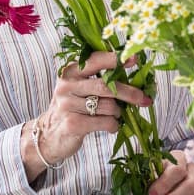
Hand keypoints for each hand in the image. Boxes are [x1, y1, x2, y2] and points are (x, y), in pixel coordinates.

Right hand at [33, 51, 151, 167]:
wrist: (50, 135)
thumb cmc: (73, 108)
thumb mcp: (80, 88)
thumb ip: (101, 79)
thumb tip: (135, 76)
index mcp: (70, 72)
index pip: (96, 60)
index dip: (116, 59)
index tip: (135, 59)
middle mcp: (66, 86)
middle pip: (106, 85)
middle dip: (129, 92)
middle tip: (144, 98)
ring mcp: (67, 105)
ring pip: (108, 106)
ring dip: (118, 113)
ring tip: (115, 115)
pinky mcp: (73, 124)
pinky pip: (105, 122)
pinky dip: (114, 125)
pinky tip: (111, 126)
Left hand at [148, 150, 193, 194]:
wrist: (161, 192)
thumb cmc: (152, 180)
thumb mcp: (147, 174)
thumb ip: (144, 177)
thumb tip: (136, 184)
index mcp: (181, 161)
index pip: (179, 169)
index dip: (164, 183)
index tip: (151, 194)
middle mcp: (193, 175)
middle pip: (191, 186)